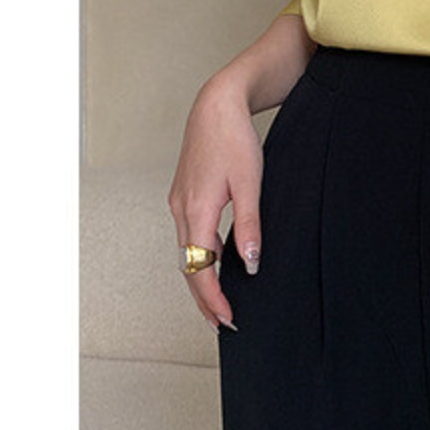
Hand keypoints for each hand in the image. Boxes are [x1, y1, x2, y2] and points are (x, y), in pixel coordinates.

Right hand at [167, 76, 263, 330]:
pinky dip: (198, 259)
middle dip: (205, 299)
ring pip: (185, 254)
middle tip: (224, 325)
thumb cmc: (234, 139)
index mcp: (196, 210)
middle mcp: (181, 210)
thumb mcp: (251, 184)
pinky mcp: (184, 196)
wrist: (217, 105)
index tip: (229, 320)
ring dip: (200, 281)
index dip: (214, 298)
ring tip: (218, 305)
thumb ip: (249, 227)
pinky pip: (188, 238)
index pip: (200, 269)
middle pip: (188, 267)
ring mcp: (179, 203)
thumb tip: (250, 264)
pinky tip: (213, 267)